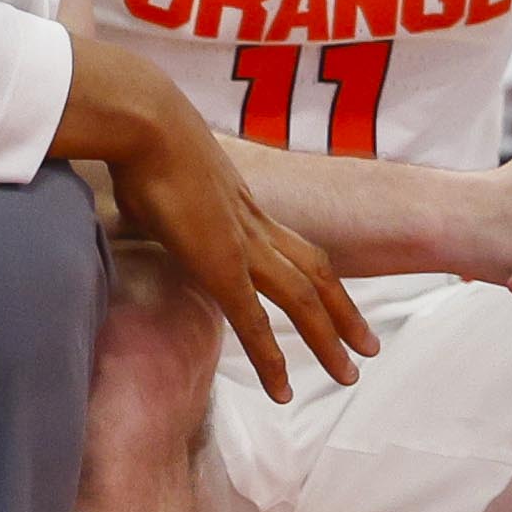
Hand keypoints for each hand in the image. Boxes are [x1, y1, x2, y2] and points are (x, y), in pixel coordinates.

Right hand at [53, 37, 371, 401]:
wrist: (148, 122)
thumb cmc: (142, 143)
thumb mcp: (163, 179)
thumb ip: (165, 200)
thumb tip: (143, 200)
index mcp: (247, 208)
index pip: (299, 248)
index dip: (324, 278)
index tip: (337, 304)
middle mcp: (257, 227)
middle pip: (318, 277)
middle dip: (346, 315)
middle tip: (369, 349)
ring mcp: (244, 246)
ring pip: (304, 302)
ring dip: (328, 342)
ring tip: (348, 377)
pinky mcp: (220, 264)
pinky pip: (254, 321)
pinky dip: (272, 358)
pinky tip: (283, 390)